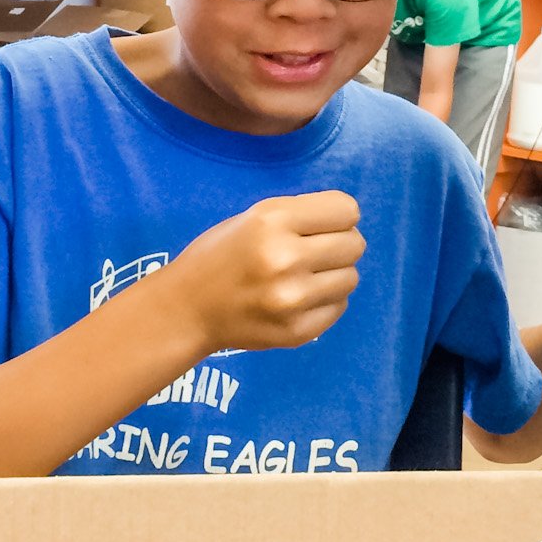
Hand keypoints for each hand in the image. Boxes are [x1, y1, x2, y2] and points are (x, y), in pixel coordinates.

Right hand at [162, 191, 364, 353]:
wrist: (187, 309)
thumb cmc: (220, 255)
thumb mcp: (253, 218)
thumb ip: (300, 215)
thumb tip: (349, 221)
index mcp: (272, 220)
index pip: (347, 210)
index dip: (337, 216)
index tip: (321, 225)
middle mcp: (285, 258)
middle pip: (354, 244)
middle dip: (340, 244)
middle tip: (315, 251)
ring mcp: (292, 299)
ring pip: (351, 277)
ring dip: (334, 274)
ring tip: (305, 276)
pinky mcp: (296, 331)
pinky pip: (339, 307)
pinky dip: (325, 301)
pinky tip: (299, 299)